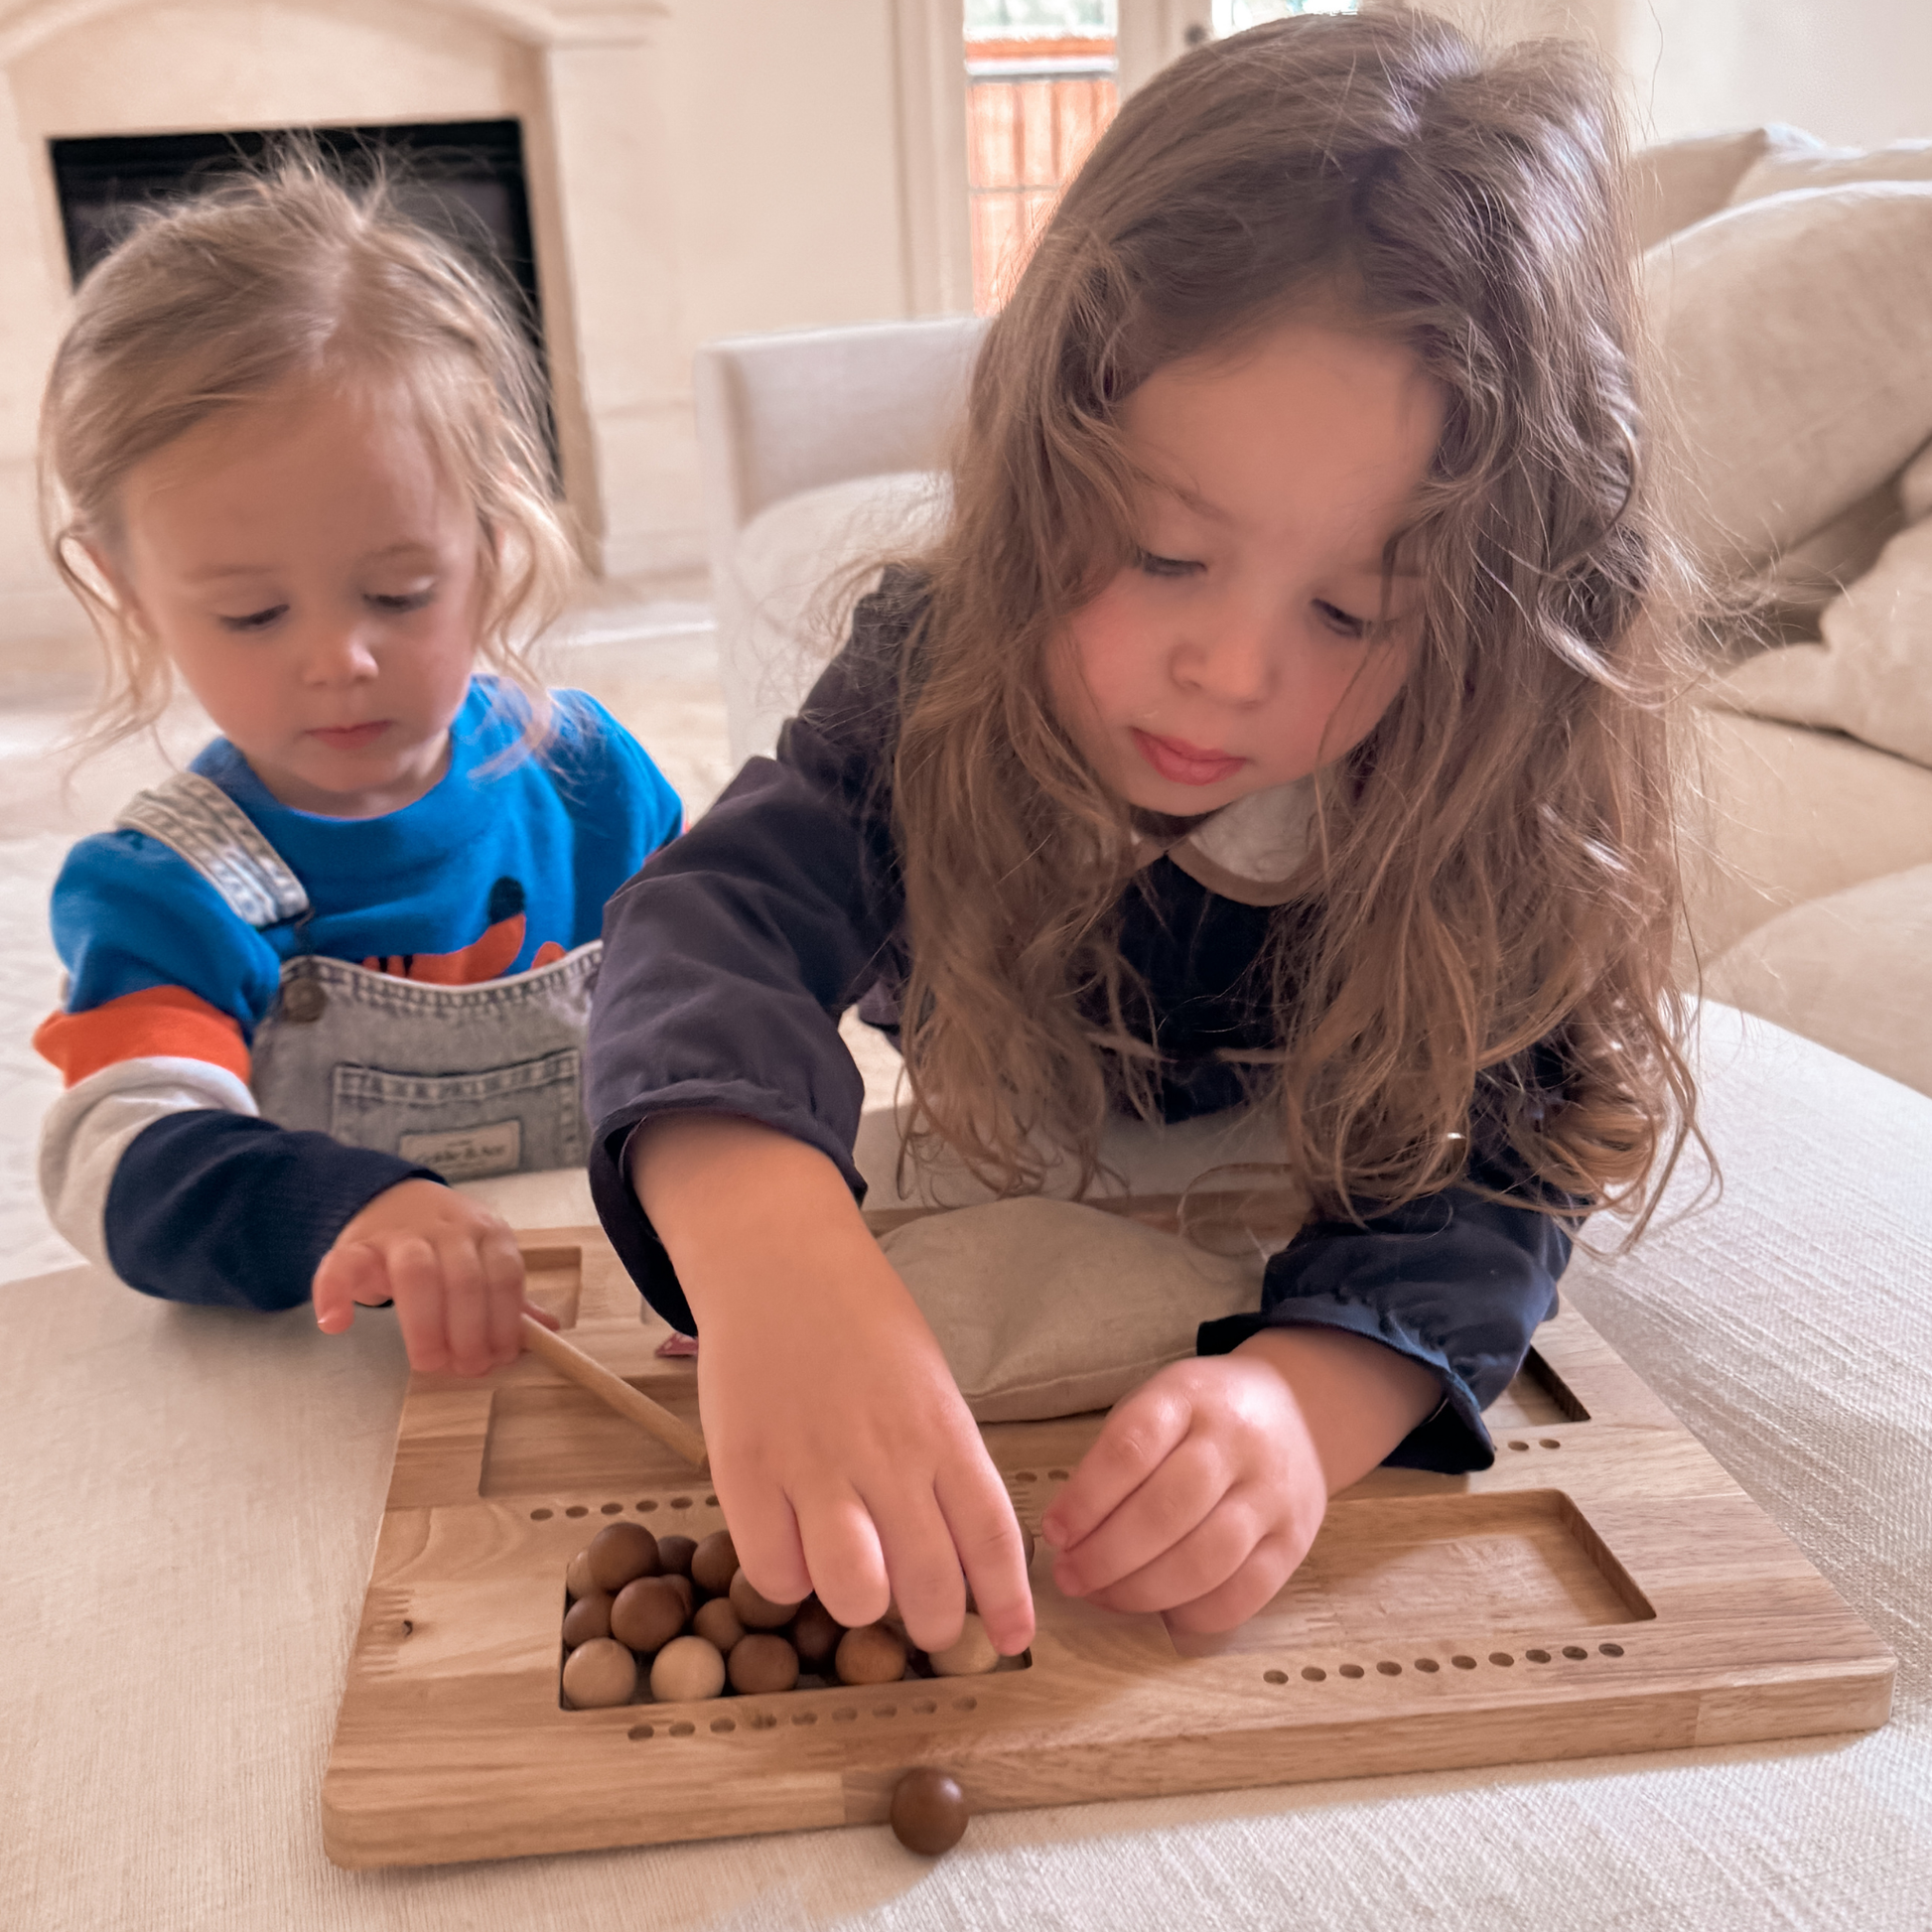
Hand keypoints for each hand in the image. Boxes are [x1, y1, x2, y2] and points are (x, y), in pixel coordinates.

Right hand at [312, 1178, 555, 1375]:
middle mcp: (448, 1228)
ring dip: (425, 1324)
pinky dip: (335, 1294)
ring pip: (416, 1272)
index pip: (505, 1275)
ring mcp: (399, 1234)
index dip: (505, 1321)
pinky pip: (341, 1265)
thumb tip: (547, 1332)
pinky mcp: (355, 1244)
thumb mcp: (482, 1260)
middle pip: (464, 1278)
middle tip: (465, 1368)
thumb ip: (506, 1295)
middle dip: (469, 1330)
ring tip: (429, 1362)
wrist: (390, 1198)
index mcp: (487, 1232)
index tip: (499, 1358)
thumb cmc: (444, 1243)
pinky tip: (337, 1325)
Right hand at [632, 1115, 1034, 1658]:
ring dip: (858, 1605)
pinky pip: (775, 1572)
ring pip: (853, 1593)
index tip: (1011, 1639)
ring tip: (853, 1582)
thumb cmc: (859, 1321)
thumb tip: (958, 1553)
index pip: (993, 1537)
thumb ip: (942, 1462)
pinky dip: (788, 1580)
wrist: (776, 1259)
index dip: (1007, 1603)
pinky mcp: (745, 1470)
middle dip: (932, 1624)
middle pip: (929, 1584)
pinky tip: (793, 1548)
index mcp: (942, 1429)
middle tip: (922, 1618)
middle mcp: (886, 1454)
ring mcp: (813, 1464)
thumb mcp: (926, 1382)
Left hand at [1040, 1327, 1439, 1633]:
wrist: (1297, 1411)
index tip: (1054, 1532)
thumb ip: (1117, 1457)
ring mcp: (1272, 1493)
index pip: (1131, 1447)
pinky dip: (1195, 1614)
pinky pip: (1245, 1593)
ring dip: (1142, 1591)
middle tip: (1070, 1577)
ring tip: (1103, 1596)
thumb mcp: (1158, 1404)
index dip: (1085, 1498)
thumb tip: (1068, 1535)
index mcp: (1189, 1397)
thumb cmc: (1203, 1416)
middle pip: (1166, 1511)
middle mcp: (1236, 1442)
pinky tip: (1161, 1612)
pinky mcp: (1295, 1540)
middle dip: (1106, 1556)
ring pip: (1205, 1560)